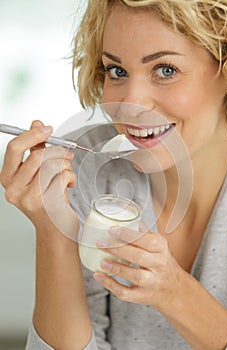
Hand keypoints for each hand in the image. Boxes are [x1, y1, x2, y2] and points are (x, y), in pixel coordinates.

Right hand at [0, 120, 78, 240]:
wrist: (56, 229)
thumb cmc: (48, 200)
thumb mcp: (38, 173)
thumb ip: (36, 149)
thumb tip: (37, 123)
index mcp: (8, 178)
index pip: (14, 148)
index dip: (33, 134)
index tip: (48, 129)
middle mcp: (13, 189)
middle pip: (37, 156)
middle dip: (57, 151)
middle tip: (67, 154)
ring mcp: (28, 198)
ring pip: (52, 165)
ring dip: (65, 164)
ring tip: (67, 171)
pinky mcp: (45, 204)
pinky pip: (62, 176)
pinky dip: (70, 176)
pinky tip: (69, 184)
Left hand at [94, 224, 183, 309]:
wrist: (173, 288)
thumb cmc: (160, 261)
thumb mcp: (157, 245)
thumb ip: (142, 232)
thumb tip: (123, 217)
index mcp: (161, 248)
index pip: (147, 240)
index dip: (128, 235)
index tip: (112, 230)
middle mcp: (159, 265)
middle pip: (139, 257)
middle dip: (118, 249)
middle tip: (101, 243)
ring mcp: (152, 282)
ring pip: (135, 276)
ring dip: (117, 268)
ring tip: (102, 261)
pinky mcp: (143, 296)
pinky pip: (126, 293)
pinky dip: (111, 285)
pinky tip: (99, 276)